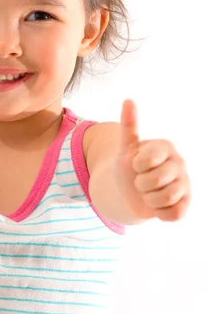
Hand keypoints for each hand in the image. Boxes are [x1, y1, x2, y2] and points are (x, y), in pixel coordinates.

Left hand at [112, 100, 190, 220]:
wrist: (131, 192)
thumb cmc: (129, 167)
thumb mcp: (125, 148)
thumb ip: (129, 126)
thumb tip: (128, 100)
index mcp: (165, 146)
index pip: (148, 159)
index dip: (137, 165)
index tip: (136, 164)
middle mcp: (179, 162)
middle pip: (155, 181)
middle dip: (141, 184)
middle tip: (141, 181)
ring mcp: (185, 183)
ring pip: (166, 198)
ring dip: (149, 199)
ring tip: (148, 193)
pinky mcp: (186, 203)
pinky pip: (174, 213)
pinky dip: (159, 213)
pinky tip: (157, 205)